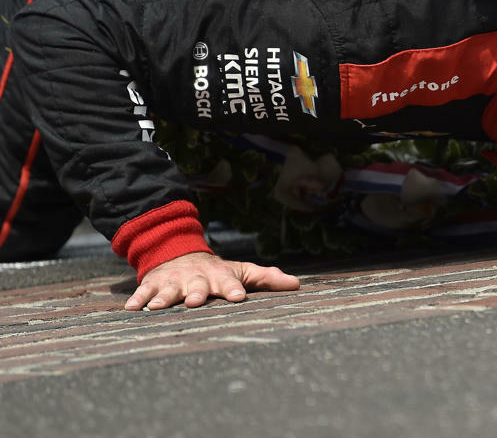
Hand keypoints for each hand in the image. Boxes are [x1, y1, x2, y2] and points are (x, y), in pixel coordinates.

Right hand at [124, 252, 299, 310]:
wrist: (180, 253)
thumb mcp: (243, 271)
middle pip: (197, 286)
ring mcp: (174, 281)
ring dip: (165, 298)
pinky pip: (144, 291)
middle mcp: (197, 278)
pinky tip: (131, 309)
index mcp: (220, 276)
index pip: (229, 282)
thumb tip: (297, 285)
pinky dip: (138, 299)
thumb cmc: (218, 271)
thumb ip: (267, 278)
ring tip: (159, 307)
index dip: (233, 289)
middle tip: (195, 302)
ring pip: (169, 290)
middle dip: (196, 293)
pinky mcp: (154, 284)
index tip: (238, 298)